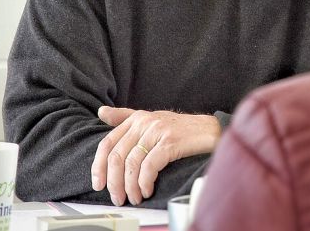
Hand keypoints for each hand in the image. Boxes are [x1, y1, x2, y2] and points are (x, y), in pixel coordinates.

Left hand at [90, 107, 220, 205]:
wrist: (211, 130)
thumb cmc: (182, 129)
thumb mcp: (152, 119)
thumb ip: (125, 117)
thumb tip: (101, 112)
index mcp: (137, 118)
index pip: (107, 143)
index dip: (99, 166)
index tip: (99, 184)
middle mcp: (144, 122)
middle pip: (117, 156)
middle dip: (114, 182)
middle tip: (118, 197)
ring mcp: (157, 131)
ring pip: (131, 163)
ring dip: (130, 186)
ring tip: (135, 197)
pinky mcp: (171, 142)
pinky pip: (149, 166)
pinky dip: (145, 182)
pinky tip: (147, 190)